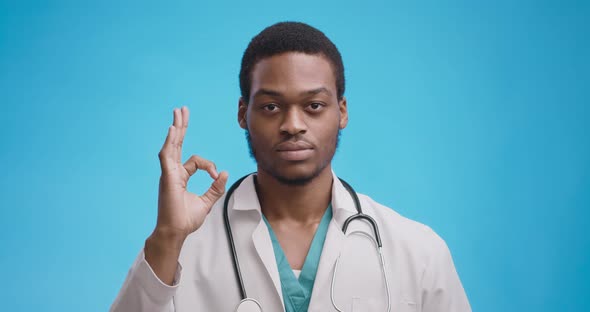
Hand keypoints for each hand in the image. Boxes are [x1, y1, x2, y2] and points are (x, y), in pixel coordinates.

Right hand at [155, 106, 228, 239]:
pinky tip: (172, 129)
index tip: (216, 176)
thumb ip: (215, 188)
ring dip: (175, 128)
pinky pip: (167, 156)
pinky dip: (169, 142)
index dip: (209, 166)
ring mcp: (168, 173)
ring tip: (178, 113)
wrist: (176, 232)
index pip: (195, 161)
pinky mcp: (167, 177)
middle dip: (181, 127)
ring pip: (172, 145)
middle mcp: (172, 172)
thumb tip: (224, 172)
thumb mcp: (207, 202)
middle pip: (177, 144)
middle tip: (182, 110)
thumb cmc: (186, 220)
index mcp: (180, 176)